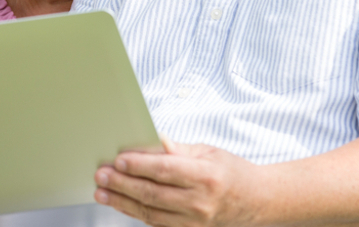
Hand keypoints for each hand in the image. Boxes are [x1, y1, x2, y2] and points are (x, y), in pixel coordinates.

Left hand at [94, 138, 261, 226]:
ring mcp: (194, 223)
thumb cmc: (233, 173)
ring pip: (150, 213)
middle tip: (101, 175)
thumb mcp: (209, 152)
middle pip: (152, 194)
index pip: (165, 170)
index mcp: (206, 177)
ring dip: (122, 202)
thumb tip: (152, 140)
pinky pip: (157, 224)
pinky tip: (122, 204)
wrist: (257, 202)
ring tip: (103, 192)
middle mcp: (200, 203)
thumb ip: (178, 149)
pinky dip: (137, 214)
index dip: (139, 165)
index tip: (118, 159)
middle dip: (122, 184)